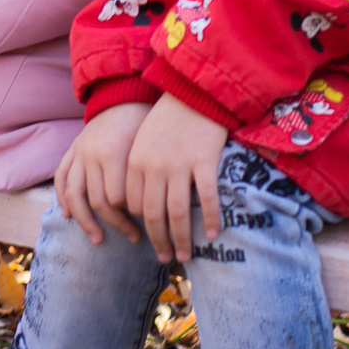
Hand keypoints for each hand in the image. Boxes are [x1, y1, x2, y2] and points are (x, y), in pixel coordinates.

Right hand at [54, 101, 152, 246]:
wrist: (125, 95)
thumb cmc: (145, 123)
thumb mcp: (150, 147)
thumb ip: (147, 178)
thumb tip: (158, 214)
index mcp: (114, 153)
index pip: (117, 198)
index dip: (132, 215)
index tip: (150, 225)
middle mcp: (91, 154)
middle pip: (99, 201)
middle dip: (118, 224)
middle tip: (135, 238)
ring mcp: (78, 153)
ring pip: (75, 196)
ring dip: (86, 222)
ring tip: (98, 239)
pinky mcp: (71, 151)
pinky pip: (61, 179)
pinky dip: (63, 199)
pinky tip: (69, 216)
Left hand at [124, 94, 230, 263]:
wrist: (194, 91)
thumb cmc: (169, 119)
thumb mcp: (145, 142)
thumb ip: (141, 171)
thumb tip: (144, 208)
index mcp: (134, 162)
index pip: (134, 205)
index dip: (143, 225)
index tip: (151, 237)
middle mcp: (154, 166)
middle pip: (153, 215)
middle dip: (159, 241)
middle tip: (165, 258)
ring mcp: (179, 164)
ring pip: (178, 212)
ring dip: (182, 238)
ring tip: (185, 255)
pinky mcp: (204, 161)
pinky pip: (207, 198)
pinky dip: (211, 219)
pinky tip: (214, 234)